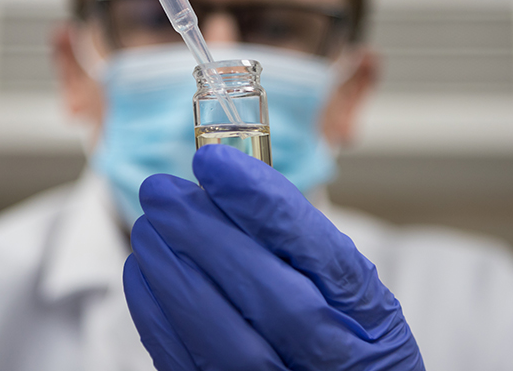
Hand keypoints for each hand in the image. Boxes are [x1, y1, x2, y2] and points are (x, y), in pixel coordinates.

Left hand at [124, 145, 424, 369]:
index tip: (212, 161)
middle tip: (161, 191)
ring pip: (224, 339)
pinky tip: (144, 271)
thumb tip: (227, 183)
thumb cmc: (339, 330)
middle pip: (270, 294)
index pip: (316, 248)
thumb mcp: (344, 281)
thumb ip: (296, 239)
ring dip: (173, 272)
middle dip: (206, 234)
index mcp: (368, 313)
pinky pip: (190, 369)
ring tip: (148, 226)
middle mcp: (334, 357)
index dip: (260, 200)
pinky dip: (158, 316)